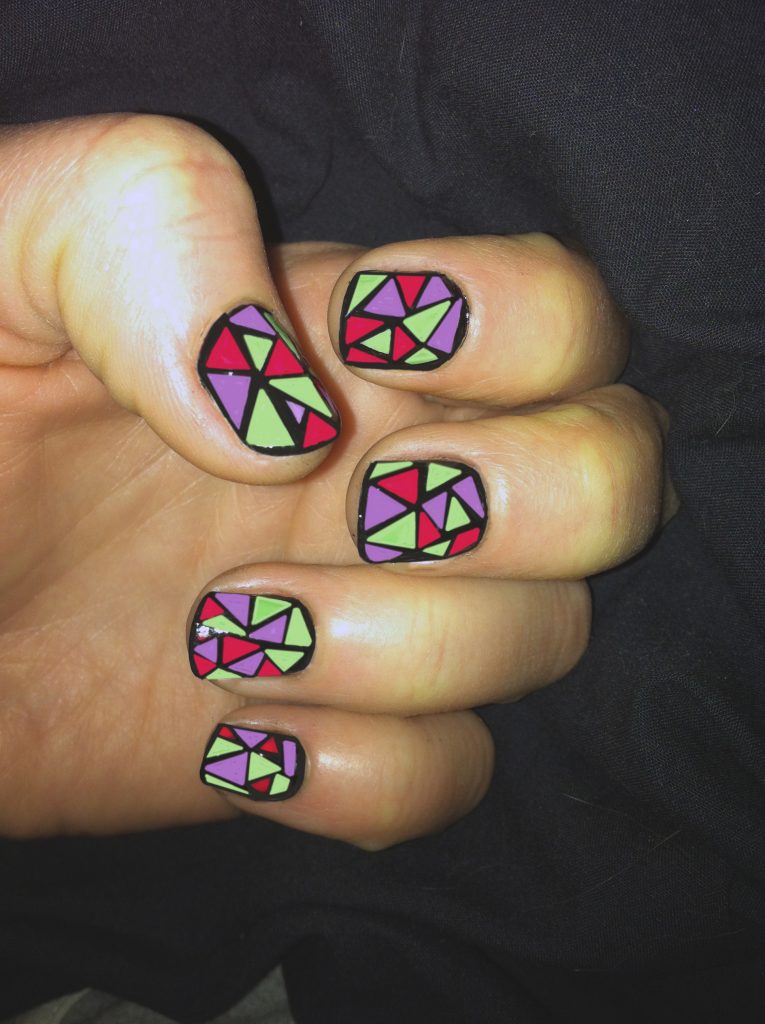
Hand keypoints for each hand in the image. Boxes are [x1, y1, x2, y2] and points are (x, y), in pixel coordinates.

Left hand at [0, 115, 673, 846]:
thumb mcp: (12, 242)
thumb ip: (146, 218)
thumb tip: (280, 410)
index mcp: (348, 338)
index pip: (564, 314)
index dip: (519, 328)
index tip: (366, 343)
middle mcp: (394, 469)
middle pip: (614, 477)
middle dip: (523, 498)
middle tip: (368, 505)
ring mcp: (373, 611)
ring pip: (548, 636)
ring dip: (408, 646)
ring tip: (225, 629)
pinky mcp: (327, 740)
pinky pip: (450, 776)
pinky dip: (367, 773)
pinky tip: (236, 741)